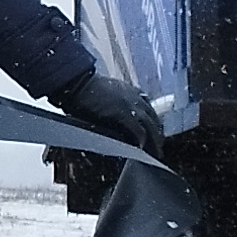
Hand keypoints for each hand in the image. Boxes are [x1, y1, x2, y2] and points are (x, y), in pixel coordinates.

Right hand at [51, 71, 165, 154]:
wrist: (77, 82)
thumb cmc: (83, 88)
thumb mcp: (103, 92)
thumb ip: (112, 101)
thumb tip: (110, 111)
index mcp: (130, 91)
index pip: (149, 109)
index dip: (153, 122)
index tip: (154, 133)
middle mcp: (135, 97)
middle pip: (153, 119)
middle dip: (157, 135)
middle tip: (158, 147)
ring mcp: (131, 104)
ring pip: (150, 126)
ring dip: (154, 141)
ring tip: (154, 153)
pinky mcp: (124, 113)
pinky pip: (139, 131)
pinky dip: (142, 141)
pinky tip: (140, 150)